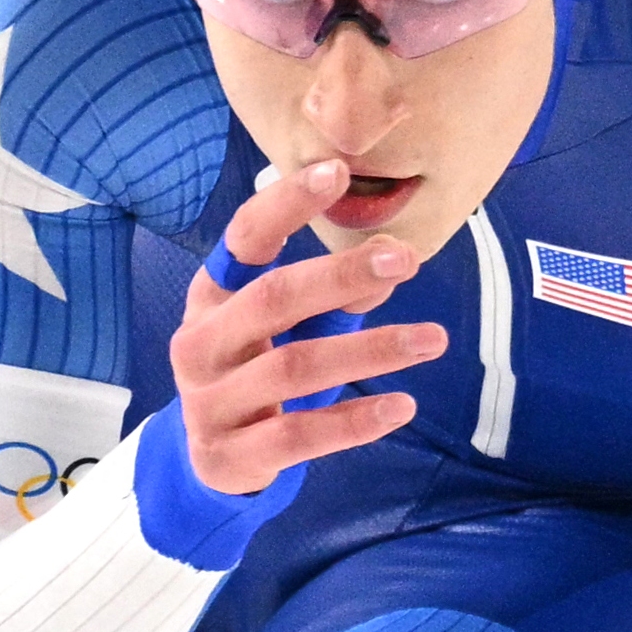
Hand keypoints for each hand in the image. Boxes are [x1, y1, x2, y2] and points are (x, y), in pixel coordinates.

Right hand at [169, 159, 447, 495]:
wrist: (209, 460)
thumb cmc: (253, 373)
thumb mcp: (283, 328)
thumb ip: (332, 296)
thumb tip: (392, 263)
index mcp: (211, 298)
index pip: (243, 240)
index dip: (286, 204)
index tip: (336, 171)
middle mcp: (199, 344)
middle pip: (272, 299)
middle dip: (341, 275)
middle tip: (406, 260)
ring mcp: (208, 403)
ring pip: (293, 369)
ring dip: (369, 350)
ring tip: (431, 340)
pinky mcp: (228, 456)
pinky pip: (297, 436)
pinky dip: (353, 421)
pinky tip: (401, 406)